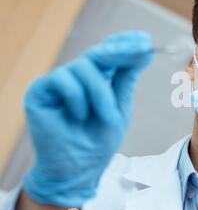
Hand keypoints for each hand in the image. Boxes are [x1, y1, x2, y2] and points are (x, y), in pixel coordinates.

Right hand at [22, 31, 152, 207]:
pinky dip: (77, 98)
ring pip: (84, 67)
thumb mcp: (120, 106)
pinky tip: (78, 117)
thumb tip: (144, 49)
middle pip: (98, 53)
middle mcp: (76, 77)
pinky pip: (62, 79)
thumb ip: (126, 78)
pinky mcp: (40, 91)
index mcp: (96, 80)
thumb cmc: (98, 141)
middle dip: (121, 51)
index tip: (146, 39)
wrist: (78, 171)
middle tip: (142, 48)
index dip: (125, 43)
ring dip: (101, 94)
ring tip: (106, 118)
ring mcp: (58, 83)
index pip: (108, 53)